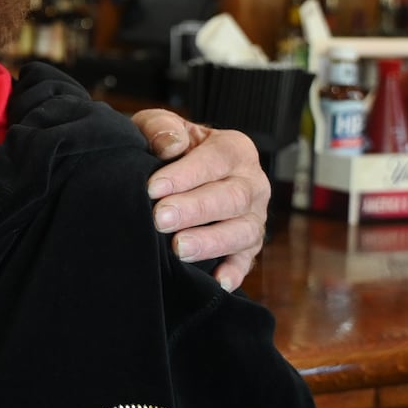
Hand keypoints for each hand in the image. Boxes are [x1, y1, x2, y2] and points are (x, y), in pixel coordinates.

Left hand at [131, 108, 269, 291]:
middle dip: (194, 209)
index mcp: (234, 149)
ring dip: (212, 241)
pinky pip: (246, 260)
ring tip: (179, 248)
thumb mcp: (159, 126)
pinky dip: (235, 271)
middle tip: (160, 218)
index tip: (153, 188)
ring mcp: (254, 216)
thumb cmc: (167, 145)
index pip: (215, 160)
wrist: (172, 168)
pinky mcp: (247, 245)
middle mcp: (251, 182)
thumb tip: (171, 145)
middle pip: (232, 197)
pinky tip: (219, 282)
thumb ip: (162, 128)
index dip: (185, 175)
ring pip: (243, 231)